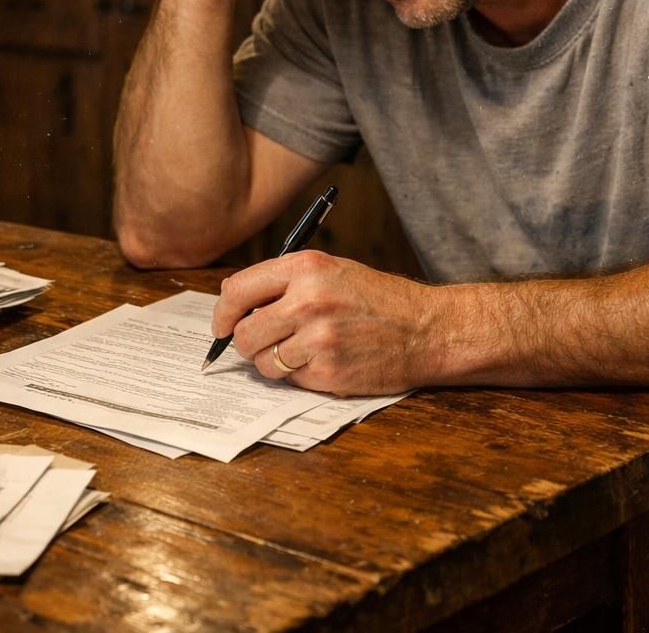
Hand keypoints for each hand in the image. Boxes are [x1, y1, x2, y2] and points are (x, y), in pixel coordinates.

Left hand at [213, 251, 435, 395]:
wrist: (426, 329)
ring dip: (274, 362)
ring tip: (303, 351)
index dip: (223, 313)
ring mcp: (318, 340)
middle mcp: (308, 302)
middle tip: (266, 342)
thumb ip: (285, 282)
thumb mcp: (332, 270)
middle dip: (249, 342)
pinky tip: (324, 362)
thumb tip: (234, 302)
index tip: (222, 325)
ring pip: (263, 362)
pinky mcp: (328, 373)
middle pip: (244, 333)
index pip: (237, 291)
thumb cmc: (378, 299)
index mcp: (306, 268)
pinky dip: (300, 376)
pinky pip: (290, 381)